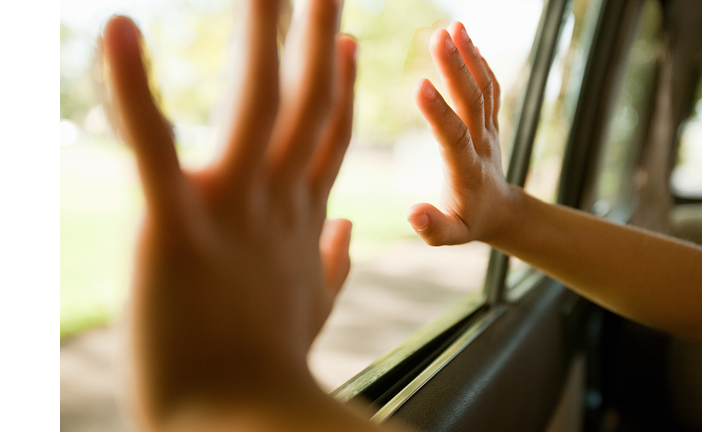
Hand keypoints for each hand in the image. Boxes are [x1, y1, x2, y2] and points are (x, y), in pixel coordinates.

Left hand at [101, 0, 356, 426]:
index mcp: (301, 219)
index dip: (340, 84)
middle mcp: (275, 201)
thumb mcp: (311, 308)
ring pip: (252, 103)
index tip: (346, 40)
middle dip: (317, 33)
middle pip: (305, 101)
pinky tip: (120, 29)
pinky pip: (153, 147)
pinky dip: (134, 88)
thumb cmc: (270, 370)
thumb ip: (334, 261)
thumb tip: (349, 227)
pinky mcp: (173, 227)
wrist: (240, 425)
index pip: (327, 134)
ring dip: (260, 34)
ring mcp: (230, 209)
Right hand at [408, 22, 516, 245]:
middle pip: (472, 102)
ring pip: (483, 88)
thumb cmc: (469, 223)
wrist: (501, 211)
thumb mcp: (450, 236)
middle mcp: (481, 143)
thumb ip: (433, 228)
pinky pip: (490, 88)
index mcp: (466, 170)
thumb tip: (412, 214)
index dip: (438, 112)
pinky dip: (480, 62)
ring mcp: (489, 129)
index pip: (453, 136)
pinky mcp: (491, 120)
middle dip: (455, 69)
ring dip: (469, 56)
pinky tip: (466, 39)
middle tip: (438, 36)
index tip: (420, 84)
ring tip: (454, 26)